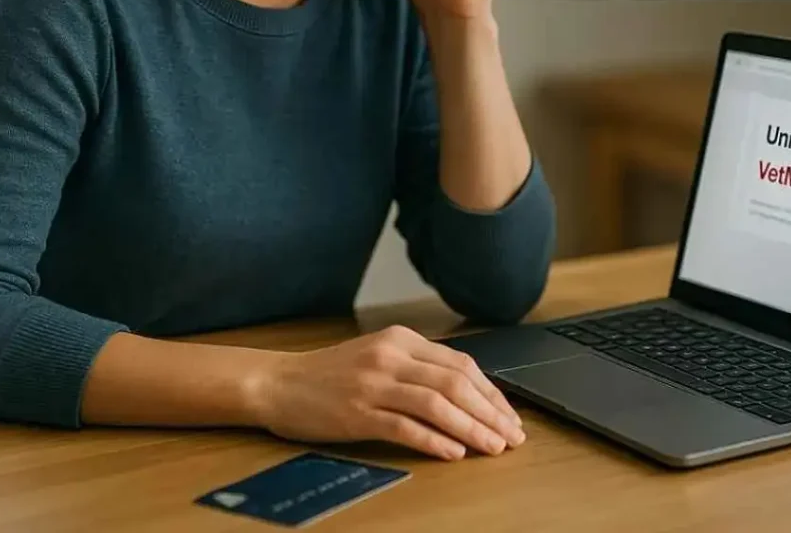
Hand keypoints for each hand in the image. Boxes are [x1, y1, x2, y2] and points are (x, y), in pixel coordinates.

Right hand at [249, 325, 524, 460]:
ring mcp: (374, 384)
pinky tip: (454, 452)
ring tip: (492, 447)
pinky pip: (405, 426)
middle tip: (511, 436)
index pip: (460, 364)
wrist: (279, 382)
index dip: (490, 392)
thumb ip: (418, 366)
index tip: (509, 415)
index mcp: (401, 338)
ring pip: (436, 404)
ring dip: (471, 428)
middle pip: (455, 383)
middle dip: (489, 412)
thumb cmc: (332, 374)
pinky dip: (434, 440)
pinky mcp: (358, 413)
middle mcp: (391, 356)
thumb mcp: (380, 355)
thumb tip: (467, 392)